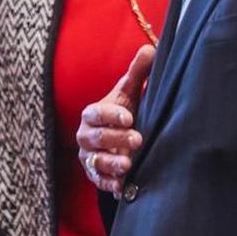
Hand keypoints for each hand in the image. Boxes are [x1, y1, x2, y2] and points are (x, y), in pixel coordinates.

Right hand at [76, 44, 152, 195]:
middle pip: (96, 138)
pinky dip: (110, 184)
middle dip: (116, 138)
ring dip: (112, 163)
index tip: (129, 116)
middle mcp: (86, 135)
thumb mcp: (128, 93)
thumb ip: (137, 73)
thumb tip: (150, 48)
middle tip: (138, 138)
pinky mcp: (95, 175)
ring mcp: (89, 157)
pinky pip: (99, 181)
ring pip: (96, 161)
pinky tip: (123, 186)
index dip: (111, 115)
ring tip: (129, 164)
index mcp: (92, 114)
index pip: (97, 113)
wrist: (115, 138)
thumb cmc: (123, 112)